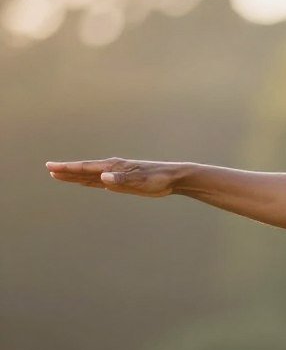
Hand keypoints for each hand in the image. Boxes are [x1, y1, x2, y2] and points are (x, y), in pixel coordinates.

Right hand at [45, 158, 181, 197]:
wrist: (173, 178)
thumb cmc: (158, 178)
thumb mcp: (140, 181)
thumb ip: (121, 180)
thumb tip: (103, 178)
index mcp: (113, 167)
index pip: (85, 168)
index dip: (68, 168)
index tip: (52, 167)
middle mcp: (112, 169)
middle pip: (84, 171)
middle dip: (67, 171)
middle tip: (49, 170)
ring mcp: (116, 175)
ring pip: (91, 176)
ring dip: (76, 177)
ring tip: (60, 175)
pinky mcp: (122, 182)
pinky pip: (101, 182)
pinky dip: (90, 182)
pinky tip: (84, 182)